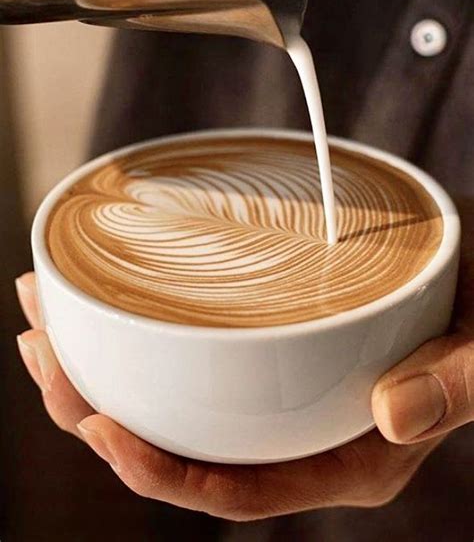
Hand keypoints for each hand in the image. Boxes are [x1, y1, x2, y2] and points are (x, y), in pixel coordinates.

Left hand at [15, 200, 471, 519]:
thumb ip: (452, 390)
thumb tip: (392, 415)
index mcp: (341, 457)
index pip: (236, 489)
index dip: (160, 470)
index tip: (99, 427)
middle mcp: (298, 431)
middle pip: (181, 440)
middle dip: (97, 405)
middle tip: (41, 346)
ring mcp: (280, 392)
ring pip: (175, 397)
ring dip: (104, 361)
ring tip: (47, 315)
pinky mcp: (273, 350)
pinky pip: (193, 356)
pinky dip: (142, 332)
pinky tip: (107, 301)